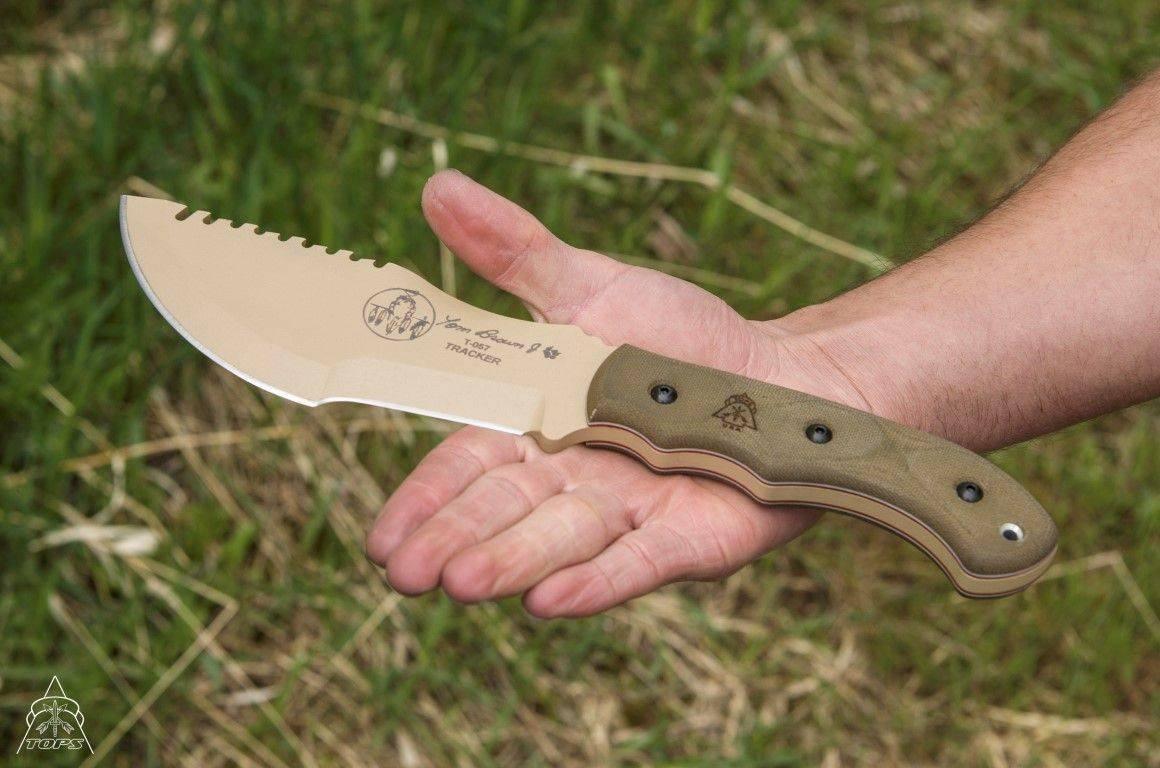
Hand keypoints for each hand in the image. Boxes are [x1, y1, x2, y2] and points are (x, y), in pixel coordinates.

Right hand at [365, 170, 872, 616]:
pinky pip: (641, 562)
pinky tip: (550, 602)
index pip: (470, 467)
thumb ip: (515, 253)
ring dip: (513, 561)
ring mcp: (632, 515)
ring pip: (563, 539)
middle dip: (457, 539)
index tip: (379, 537)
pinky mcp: (691, 540)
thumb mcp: (592, 287)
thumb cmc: (680, 337)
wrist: (782, 375)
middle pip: (507, 510)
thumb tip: (436, 185)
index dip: (426, 499)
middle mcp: (575, 482)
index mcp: (540, 428)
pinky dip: (597, 579)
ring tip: (462, 582)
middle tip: (403, 573)